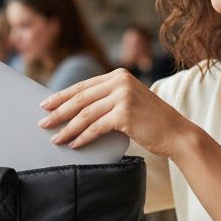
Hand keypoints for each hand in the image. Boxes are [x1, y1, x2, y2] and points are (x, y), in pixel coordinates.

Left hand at [39, 67, 194, 160]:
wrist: (176, 133)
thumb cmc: (151, 121)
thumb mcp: (129, 101)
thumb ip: (108, 99)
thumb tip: (76, 109)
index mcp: (118, 75)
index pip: (83, 86)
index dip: (62, 96)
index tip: (45, 104)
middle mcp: (120, 82)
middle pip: (80, 99)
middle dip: (58, 112)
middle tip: (43, 123)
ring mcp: (122, 97)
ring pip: (85, 115)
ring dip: (67, 128)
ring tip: (55, 139)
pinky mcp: (124, 114)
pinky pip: (95, 128)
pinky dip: (82, 137)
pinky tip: (73, 144)